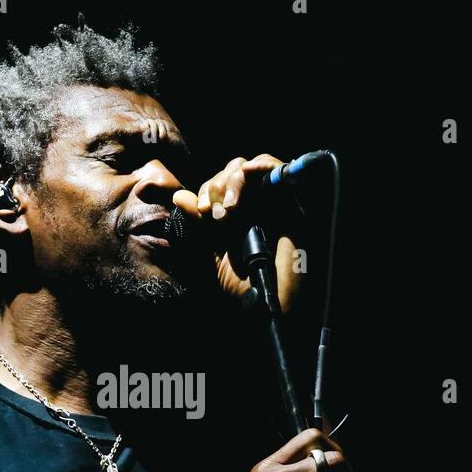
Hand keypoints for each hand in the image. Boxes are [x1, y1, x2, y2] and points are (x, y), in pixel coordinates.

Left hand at [172, 155, 303, 313]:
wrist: (269, 307)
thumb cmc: (242, 289)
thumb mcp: (213, 255)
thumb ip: (199, 227)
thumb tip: (179, 195)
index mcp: (234, 219)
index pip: (219, 186)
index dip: (207, 190)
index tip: (203, 210)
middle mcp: (253, 209)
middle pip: (233, 172)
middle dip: (217, 184)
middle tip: (215, 212)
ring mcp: (273, 206)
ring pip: (252, 168)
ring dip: (235, 180)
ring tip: (230, 208)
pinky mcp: (292, 205)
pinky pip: (279, 170)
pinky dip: (263, 165)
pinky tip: (251, 174)